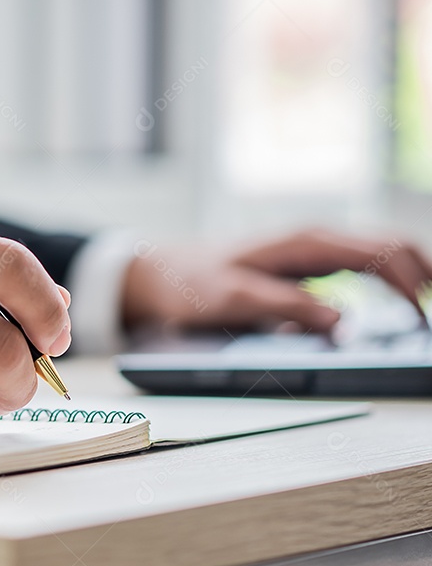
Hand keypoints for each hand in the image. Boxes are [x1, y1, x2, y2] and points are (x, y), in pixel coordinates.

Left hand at [121, 229, 431, 332]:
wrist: (160, 274)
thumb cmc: (192, 283)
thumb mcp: (233, 299)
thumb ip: (287, 308)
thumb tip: (341, 323)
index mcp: (306, 243)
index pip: (382, 253)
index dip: (411, 284)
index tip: (423, 319)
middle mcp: (316, 241)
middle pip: (392, 250)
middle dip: (422, 279)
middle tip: (429, 322)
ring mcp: (313, 253)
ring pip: (381, 258)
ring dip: (408, 281)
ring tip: (423, 316)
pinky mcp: (306, 269)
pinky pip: (361, 271)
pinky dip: (386, 286)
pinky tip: (396, 310)